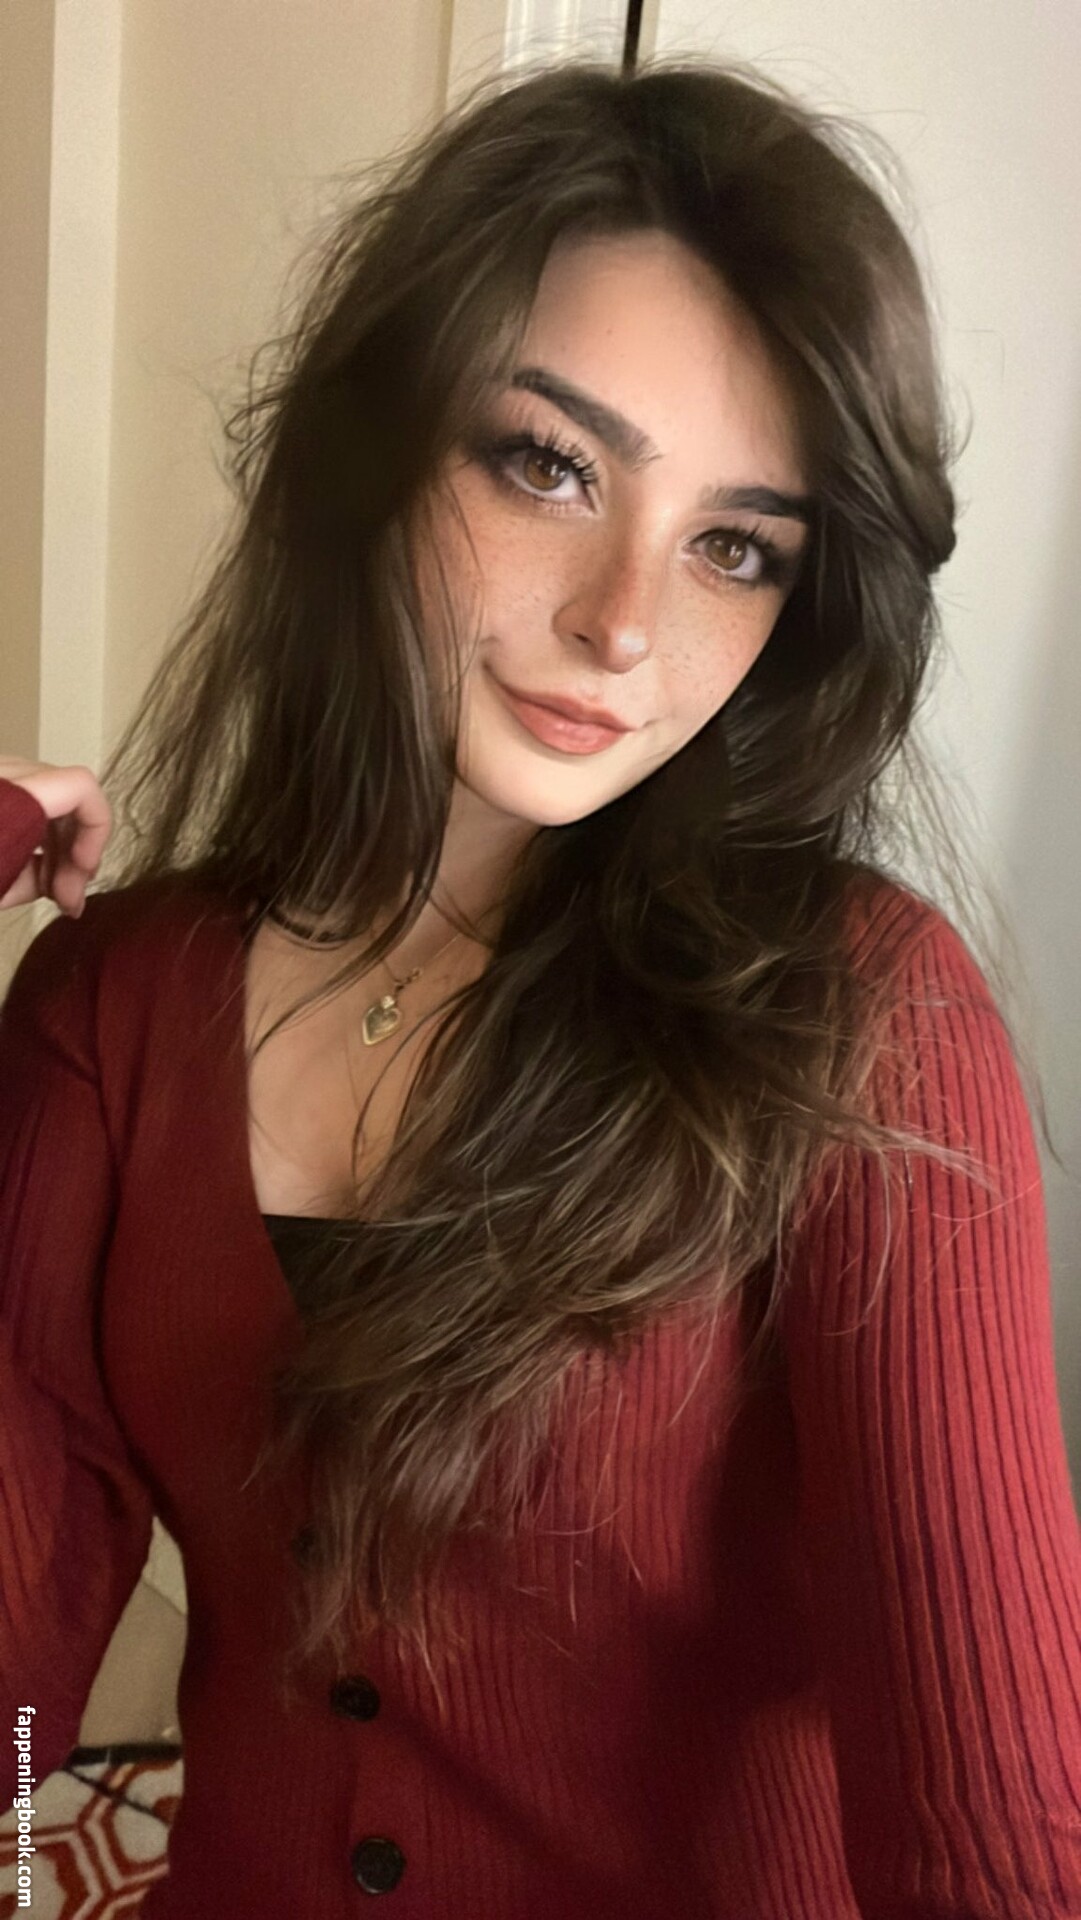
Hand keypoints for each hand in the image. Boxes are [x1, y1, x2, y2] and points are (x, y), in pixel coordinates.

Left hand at [0, 758, 111, 917]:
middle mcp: (5, 771)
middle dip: (78, 849)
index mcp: (12, 792)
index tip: (84, 872)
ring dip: (60, 846)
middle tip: (68, 900)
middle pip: (68, 797)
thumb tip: (66, 890)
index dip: (97, 831)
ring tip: (51, 893)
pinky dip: (36, 834)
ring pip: (50, 799)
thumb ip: (32, 882)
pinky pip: (26, 799)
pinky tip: (32, 872)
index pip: (81, 787)